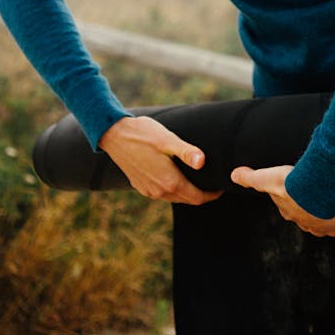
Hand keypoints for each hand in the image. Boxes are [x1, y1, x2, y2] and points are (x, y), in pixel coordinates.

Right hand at [99, 115, 221, 205]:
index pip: (197, 198)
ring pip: (175, 197)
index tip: (221, 187)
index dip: (212, 195)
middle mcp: (159, 191)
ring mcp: (148, 191)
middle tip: (212, 183)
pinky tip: (176, 177)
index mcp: (169, 181)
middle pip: (187, 200)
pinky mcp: (140, 187)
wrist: (114, 135)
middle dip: (201, 194)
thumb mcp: (167, 140)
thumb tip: (202, 162)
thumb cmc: (143, 134)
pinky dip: (173, 189)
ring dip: (187, 192)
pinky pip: (162, 193)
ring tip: (197, 179)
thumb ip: (186, 152)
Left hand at [230, 164, 334, 236]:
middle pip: (306, 213)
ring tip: (330, 194)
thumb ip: (250, 177)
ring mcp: (318, 226)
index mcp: (287, 210)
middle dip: (309, 204)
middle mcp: (302, 221)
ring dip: (326, 208)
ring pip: (322, 218)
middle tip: (316, 189)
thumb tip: (234, 174)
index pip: (288, 206)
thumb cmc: (292, 184)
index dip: (292, 197)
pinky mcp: (334, 226)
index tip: (298, 187)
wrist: (318, 187)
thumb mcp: (266, 178)